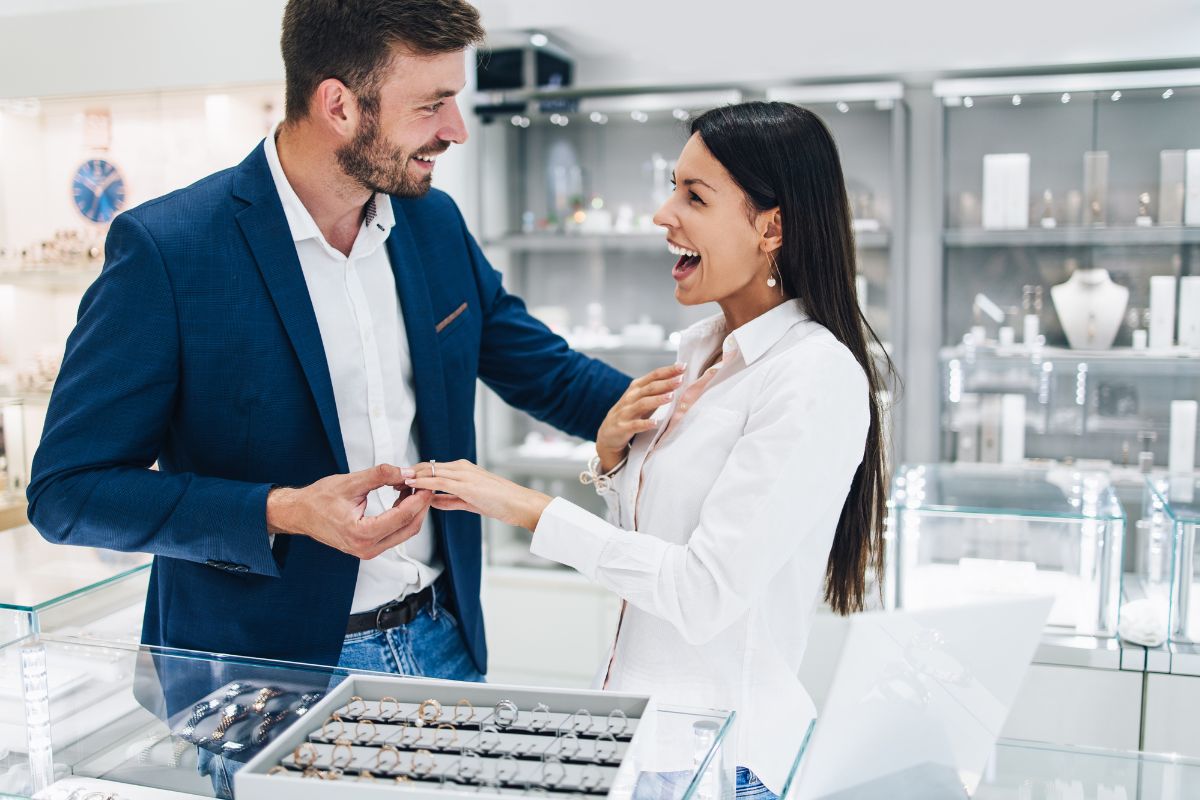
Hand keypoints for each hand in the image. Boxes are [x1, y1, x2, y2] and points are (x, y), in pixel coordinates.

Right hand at [266, 464, 432, 558]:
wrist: (300, 513)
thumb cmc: (318, 499)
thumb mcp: (351, 482)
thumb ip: (380, 475)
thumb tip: (405, 471)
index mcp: (362, 534)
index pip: (403, 516)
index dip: (418, 497)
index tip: (426, 482)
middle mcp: (367, 548)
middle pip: (409, 527)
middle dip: (420, 504)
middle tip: (423, 483)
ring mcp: (369, 550)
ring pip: (405, 531)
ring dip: (412, 509)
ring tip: (411, 486)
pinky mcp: (369, 547)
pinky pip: (395, 533)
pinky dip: (402, 515)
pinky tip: (401, 497)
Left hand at [402, 460, 551, 531]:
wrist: (520, 504)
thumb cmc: (501, 503)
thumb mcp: (471, 501)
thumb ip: (450, 500)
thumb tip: (432, 501)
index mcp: (463, 469)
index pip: (432, 468)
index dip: (415, 474)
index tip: (400, 481)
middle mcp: (461, 467)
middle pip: (427, 466)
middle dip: (408, 473)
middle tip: (391, 480)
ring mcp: (463, 474)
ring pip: (430, 471)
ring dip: (411, 476)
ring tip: (394, 482)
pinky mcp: (466, 485)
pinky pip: (439, 481)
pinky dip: (423, 482)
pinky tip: (411, 485)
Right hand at [595, 363, 684, 470]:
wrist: (608, 434)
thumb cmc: (631, 414)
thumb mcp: (642, 399)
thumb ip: (657, 390)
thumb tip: (678, 378)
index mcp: (636, 388)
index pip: (654, 375)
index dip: (668, 370)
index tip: (683, 366)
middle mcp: (630, 397)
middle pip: (650, 388)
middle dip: (666, 383)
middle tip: (681, 379)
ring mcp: (626, 412)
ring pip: (642, 404)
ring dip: (657, 400)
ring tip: (671, 397)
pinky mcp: (623, 427)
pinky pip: (635, 425)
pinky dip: (645, 424)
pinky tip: (655, 422)